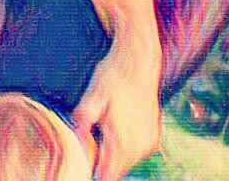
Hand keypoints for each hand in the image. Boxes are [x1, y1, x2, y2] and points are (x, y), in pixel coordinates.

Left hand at [72, 42, 161, 180]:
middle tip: (90, 135)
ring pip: (126, 161)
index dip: (92, 169)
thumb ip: (81, 125)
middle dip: (101, 159)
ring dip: (112, 152)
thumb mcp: (91, 98)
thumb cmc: (114, 76)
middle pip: (116, 170)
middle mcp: (141, 147)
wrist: (138, 60)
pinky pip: (135, 151)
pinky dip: (123, 144)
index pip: (107, 176)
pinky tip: (116, 124)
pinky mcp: (154, 135)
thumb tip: (74, 144)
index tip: (84, 156)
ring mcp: (150, 142)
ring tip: (104, 125)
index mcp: (125, 142)